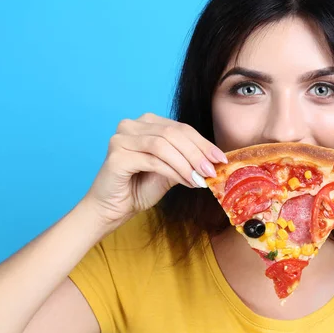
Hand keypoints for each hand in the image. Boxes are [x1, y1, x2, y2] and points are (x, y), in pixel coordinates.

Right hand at [83, 113, 227, 227]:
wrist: (113, 209)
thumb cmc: (139, 188)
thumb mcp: (171, 171)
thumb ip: (187, 161)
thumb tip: (214, 161)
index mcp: (147, 123)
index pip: (181, 128)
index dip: (203, 143)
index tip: (221, 158)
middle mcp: (132, 125)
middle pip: (173, 133)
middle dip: (197, 153)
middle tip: (213, 171)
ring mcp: (122, 138)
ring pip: (164, 145)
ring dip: (187, 164)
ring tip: (200, 180)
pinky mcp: (117, 155)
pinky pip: (153, 160)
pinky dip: (174, 171)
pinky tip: (187, 182)